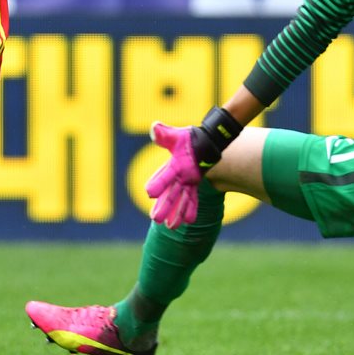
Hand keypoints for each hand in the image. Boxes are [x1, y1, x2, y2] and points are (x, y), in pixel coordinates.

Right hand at [144, 107, 242, 228]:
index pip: (164, 177)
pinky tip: (188, 221)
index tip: (150, 193)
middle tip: (155, 219)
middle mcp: (176, 176)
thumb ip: (165, 134)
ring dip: (176, 212)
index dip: (158, 184)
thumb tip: (154, 127)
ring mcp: (185, 181)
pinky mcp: (193, 184)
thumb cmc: (188, 138)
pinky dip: (190, 209)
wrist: (203, 141)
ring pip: (180, 199)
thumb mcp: (176, 136)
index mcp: (172, 166)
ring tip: (171, 227)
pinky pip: (192, 198)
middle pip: (169, 194)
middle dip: (163, 206)